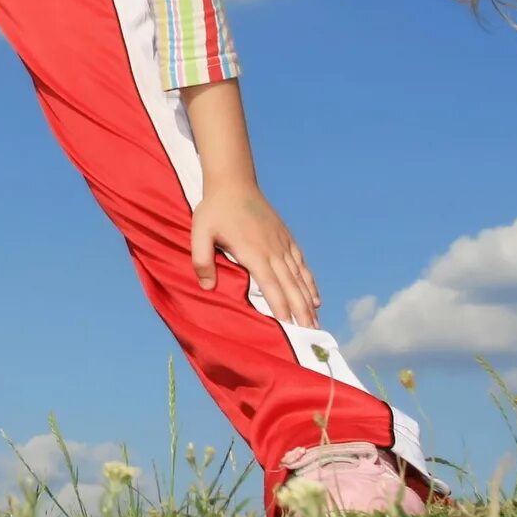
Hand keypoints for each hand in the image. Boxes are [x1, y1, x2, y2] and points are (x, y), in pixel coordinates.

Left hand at [187, 180, 319, 326]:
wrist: (234, 183)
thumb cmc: (214, 209)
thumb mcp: (200, 232)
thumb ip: (201, 259)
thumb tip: (207, 287)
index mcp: (253, 252)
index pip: (271, 285)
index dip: (281, 306)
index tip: (290, 327)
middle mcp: (273, 250)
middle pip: (291, 286)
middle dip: (301, 311)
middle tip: (311, 334)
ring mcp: (282, 244)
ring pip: (300, 277)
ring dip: (309, 301)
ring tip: (316, 322)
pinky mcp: (286, 238)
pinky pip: (301, 264)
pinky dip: (310, 282)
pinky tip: (315, 297)